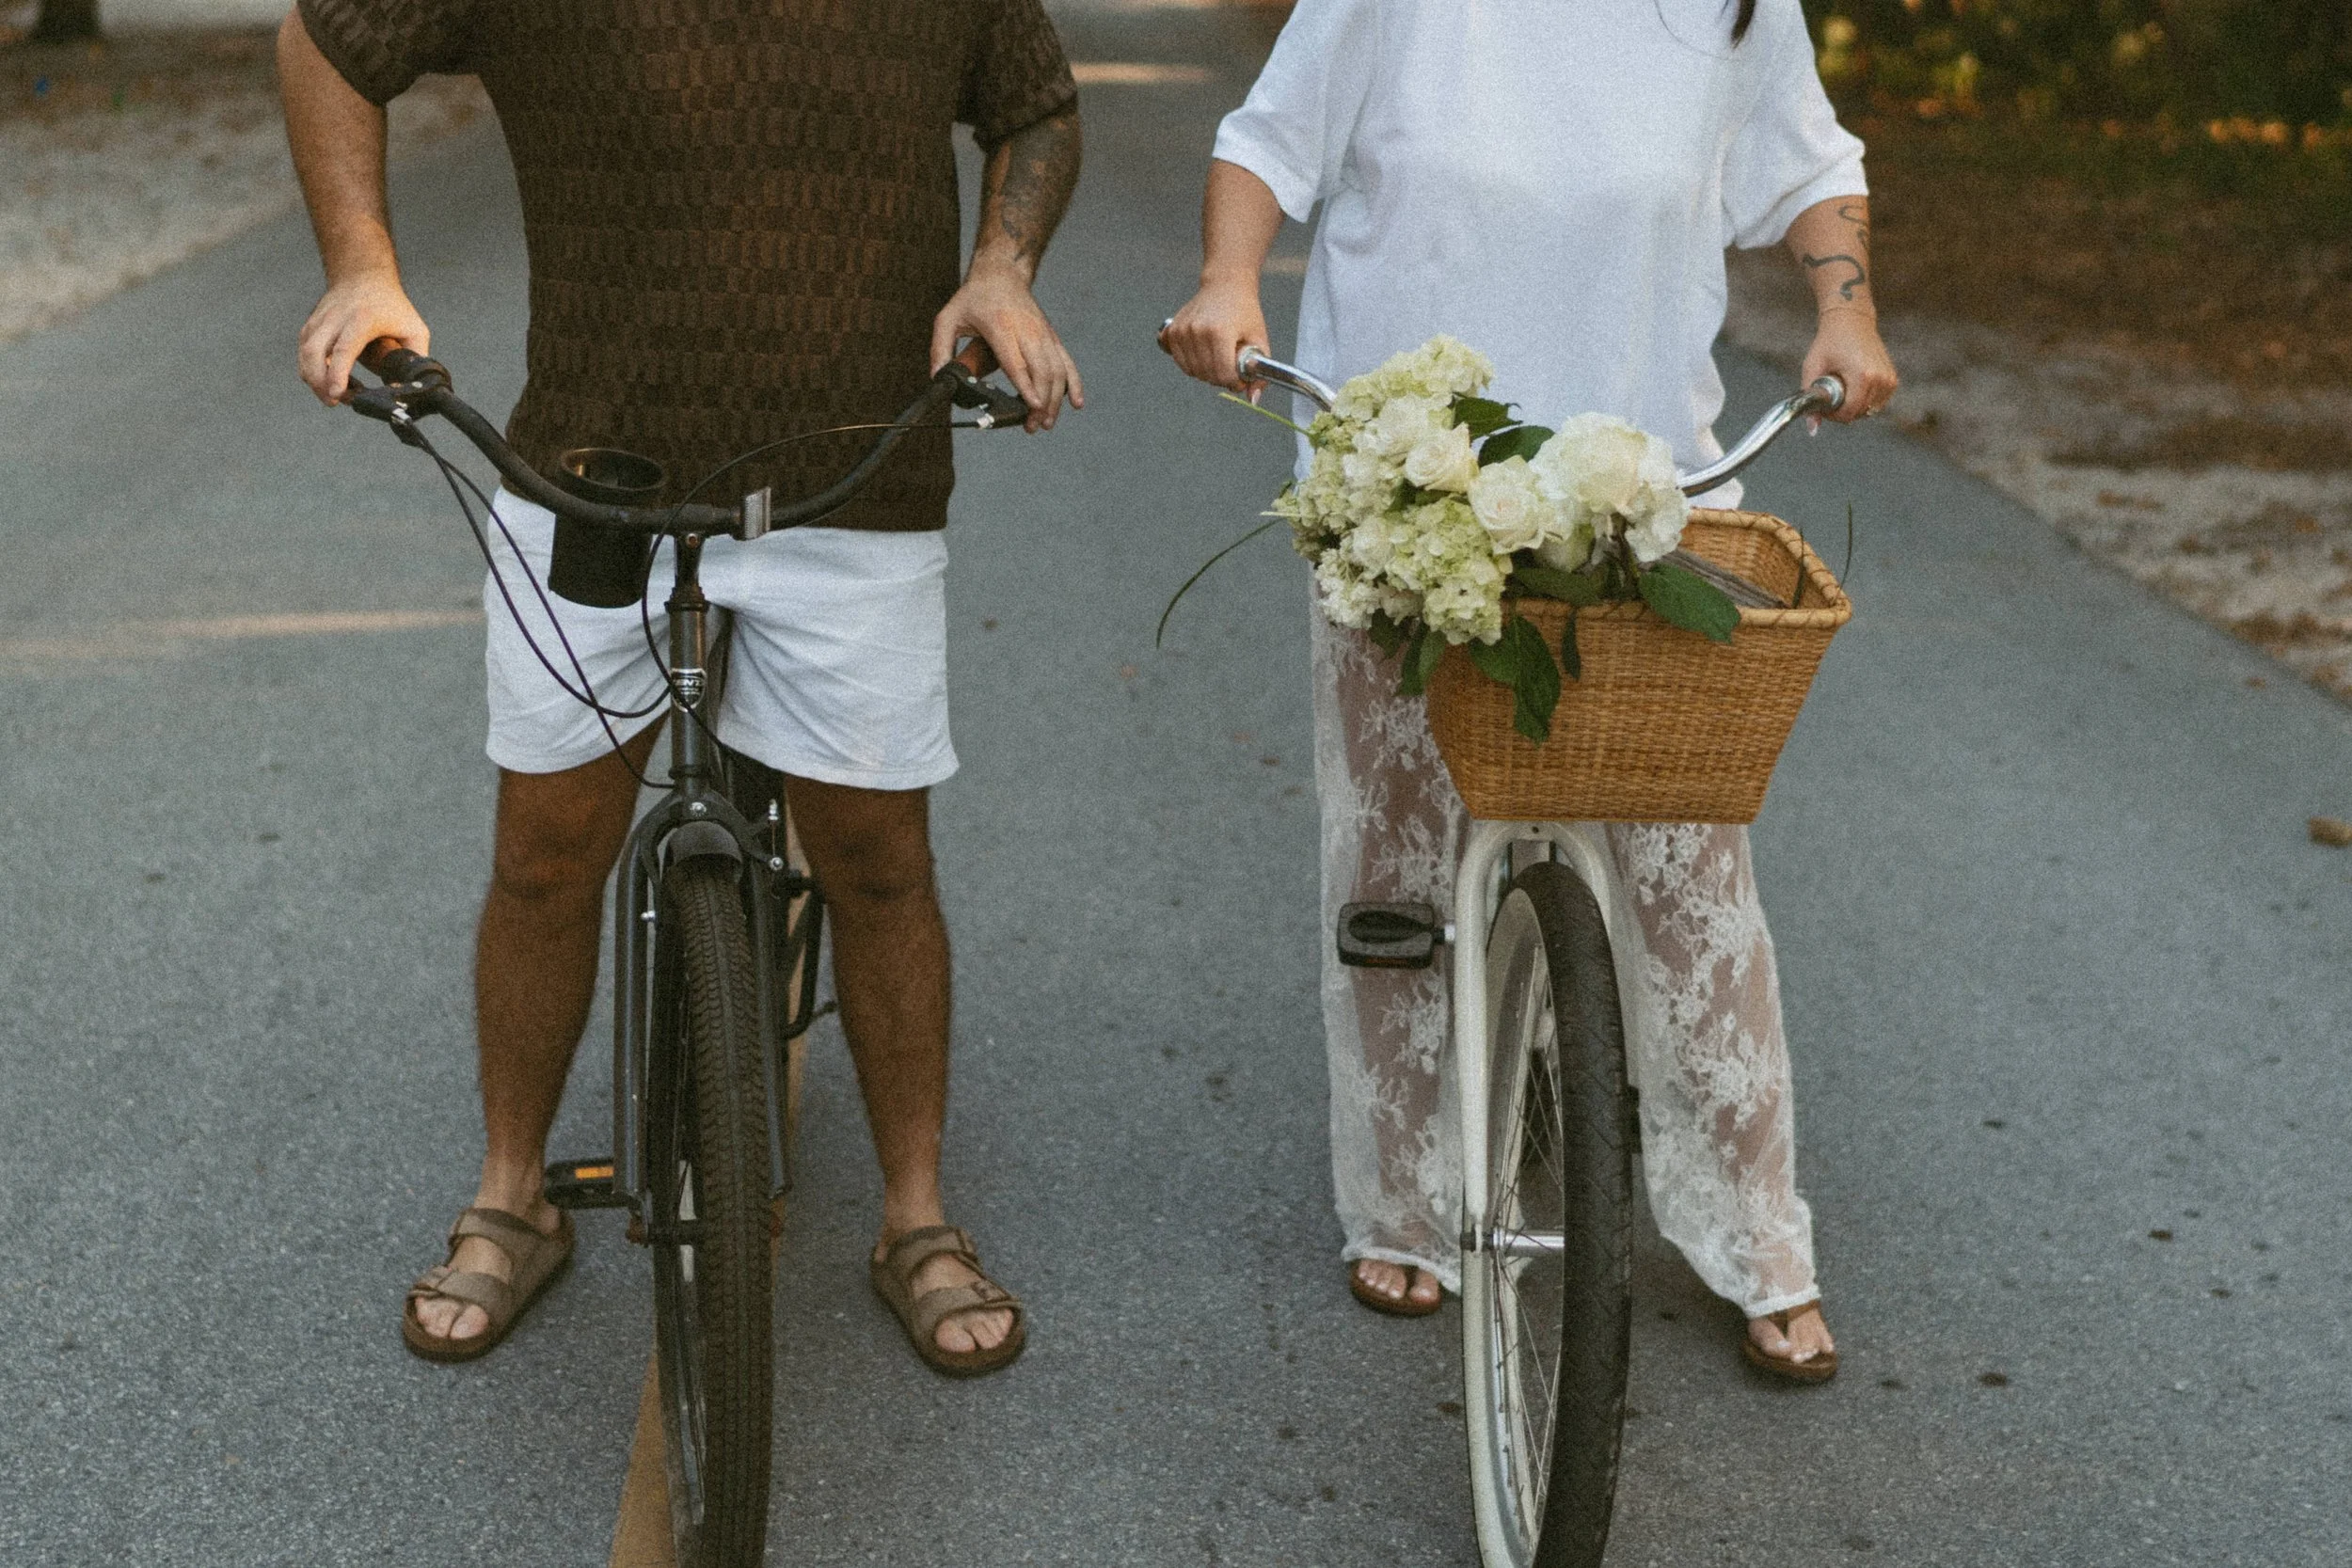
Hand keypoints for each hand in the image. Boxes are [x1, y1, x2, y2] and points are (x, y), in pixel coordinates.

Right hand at [298, 272, 427, 404]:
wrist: (363, 275)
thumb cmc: (391, 305)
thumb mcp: (414, 328)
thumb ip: (416, 357)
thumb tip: (412, 386)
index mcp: (363, 319)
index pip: (344, 349)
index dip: (338, 374)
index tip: (337, 394)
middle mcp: (336, 318)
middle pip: (315, 352)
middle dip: (319, 382)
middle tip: (333, 401)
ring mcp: (320, 320)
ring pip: (305, 352)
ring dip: (313, 378)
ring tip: (331, 395)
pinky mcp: (312, 325)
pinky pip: (304, 350)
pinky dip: (310, 368)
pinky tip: (325, 380)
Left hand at [929, 260, 1082, 432]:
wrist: (1001, 273)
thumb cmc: (973, 297)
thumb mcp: (948, 318)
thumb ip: (940, 348)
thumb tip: (937, 378)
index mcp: (1000, 326)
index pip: (1017, 361)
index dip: (1026, 385)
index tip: (1033, 406)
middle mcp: (1026, 330)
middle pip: (1041, 371)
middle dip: (1041, 402)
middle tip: (1032, 426)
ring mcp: (1042, 333)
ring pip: (1057, 370)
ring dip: (1055, 399)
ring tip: (1046, 423)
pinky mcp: (1051, 336)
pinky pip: (1067, 362)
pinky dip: (1074, 384)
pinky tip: (1075, 404)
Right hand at [1163, 276, 1268, 395]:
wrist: (1225, 286)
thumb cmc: (1245, 312)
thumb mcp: (1259, 340)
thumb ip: (1260, 373)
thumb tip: (1253, 400)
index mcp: (1219, 332)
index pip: (1222, 374)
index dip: (1234, 382)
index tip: (1240, 377)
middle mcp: (1197, 331)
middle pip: (1207, 375)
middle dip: (1221, 378)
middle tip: (1231, 367)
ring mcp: (1181, 331)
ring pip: (1192, 372)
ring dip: (1206, 372)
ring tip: (1218, 357)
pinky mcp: (1172, 331)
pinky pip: (1181, 362)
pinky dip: (1192, 364)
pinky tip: (1203, 352)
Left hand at [1800, 306, 1897, 424]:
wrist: (1851, 321)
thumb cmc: (1829, 342)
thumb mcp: (1812, 368)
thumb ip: (1810, 399)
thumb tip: (1812, 430)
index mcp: (1863, 376)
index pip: (1850, 412)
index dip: (1833, 415)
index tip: (1824, 406)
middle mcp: (1880, 379)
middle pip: (1859, 413)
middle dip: (1842, 410)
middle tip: (1830, 394)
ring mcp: (1889, 380)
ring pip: (1868, 411)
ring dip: (1853, 405)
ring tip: (1842, 387)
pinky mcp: (1892, 380)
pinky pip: (1876, 403)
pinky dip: (1864, 400)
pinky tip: (1854, 386)